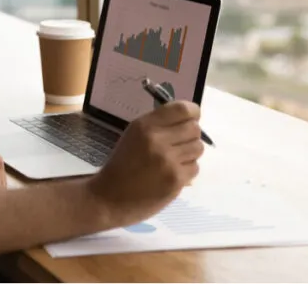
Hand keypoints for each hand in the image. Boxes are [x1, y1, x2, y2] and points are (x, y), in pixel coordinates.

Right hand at [87, 101, 203, 226]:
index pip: (183, 109)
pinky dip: (187, 170)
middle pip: (194, 128)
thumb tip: (190, 118)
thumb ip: (159, 125)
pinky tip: (171, 174)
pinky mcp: (176, 180)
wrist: (109, 198)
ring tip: (174, 160)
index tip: (191, 118)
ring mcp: (168, 161)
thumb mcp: (134, 135)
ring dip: (190, 153)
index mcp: (145, 125)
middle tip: (179, 143)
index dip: (192, 112)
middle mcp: (158, 140)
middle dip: (190, 135)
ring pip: (198, 148)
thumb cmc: (122, 164)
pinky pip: (195, 167)